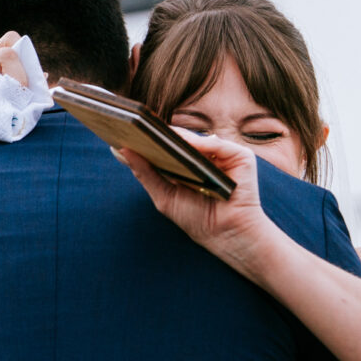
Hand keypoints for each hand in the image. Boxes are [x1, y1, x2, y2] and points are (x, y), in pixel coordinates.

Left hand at [117, 128, 281, 273]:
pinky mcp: (240, 157)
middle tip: (133, 124)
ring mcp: (223, 155)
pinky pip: (217, 145)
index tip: (122, 129)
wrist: (228, 236)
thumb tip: (120, 150)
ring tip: (153, 131)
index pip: (165, 144)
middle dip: (157, 132)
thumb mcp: (164, 196)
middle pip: (179, 137)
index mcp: (187, 163)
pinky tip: (185, 144)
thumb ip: (145, 173)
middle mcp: (205, 155)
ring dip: (175, 134)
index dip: (146, 137)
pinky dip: (202, 144)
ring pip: (196, 138)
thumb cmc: (198, 219)